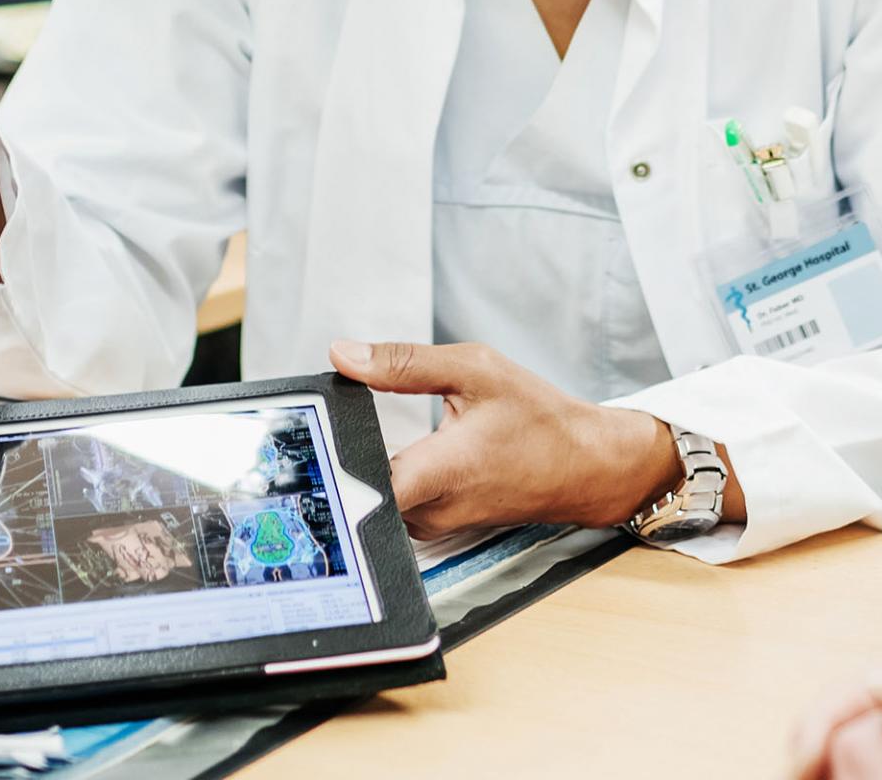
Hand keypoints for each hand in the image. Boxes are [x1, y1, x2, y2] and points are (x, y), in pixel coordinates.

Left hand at [328, 338, 741, 535]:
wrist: (585, 465)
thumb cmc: (539, 418)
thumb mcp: (476, 369)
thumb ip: (405, 362)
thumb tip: (344, 354)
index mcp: (438, 471)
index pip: (357, 488)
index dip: (322, 464)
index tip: (296, 439)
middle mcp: (430, 510)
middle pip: (355, 492)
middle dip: (332, 455)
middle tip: (303, 426)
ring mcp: (432, 525)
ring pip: (372, 498)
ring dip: (356, 465)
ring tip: (338, 429)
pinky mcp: (436, 526)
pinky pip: (391, 502)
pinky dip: (379, 474)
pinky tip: (373, 447)